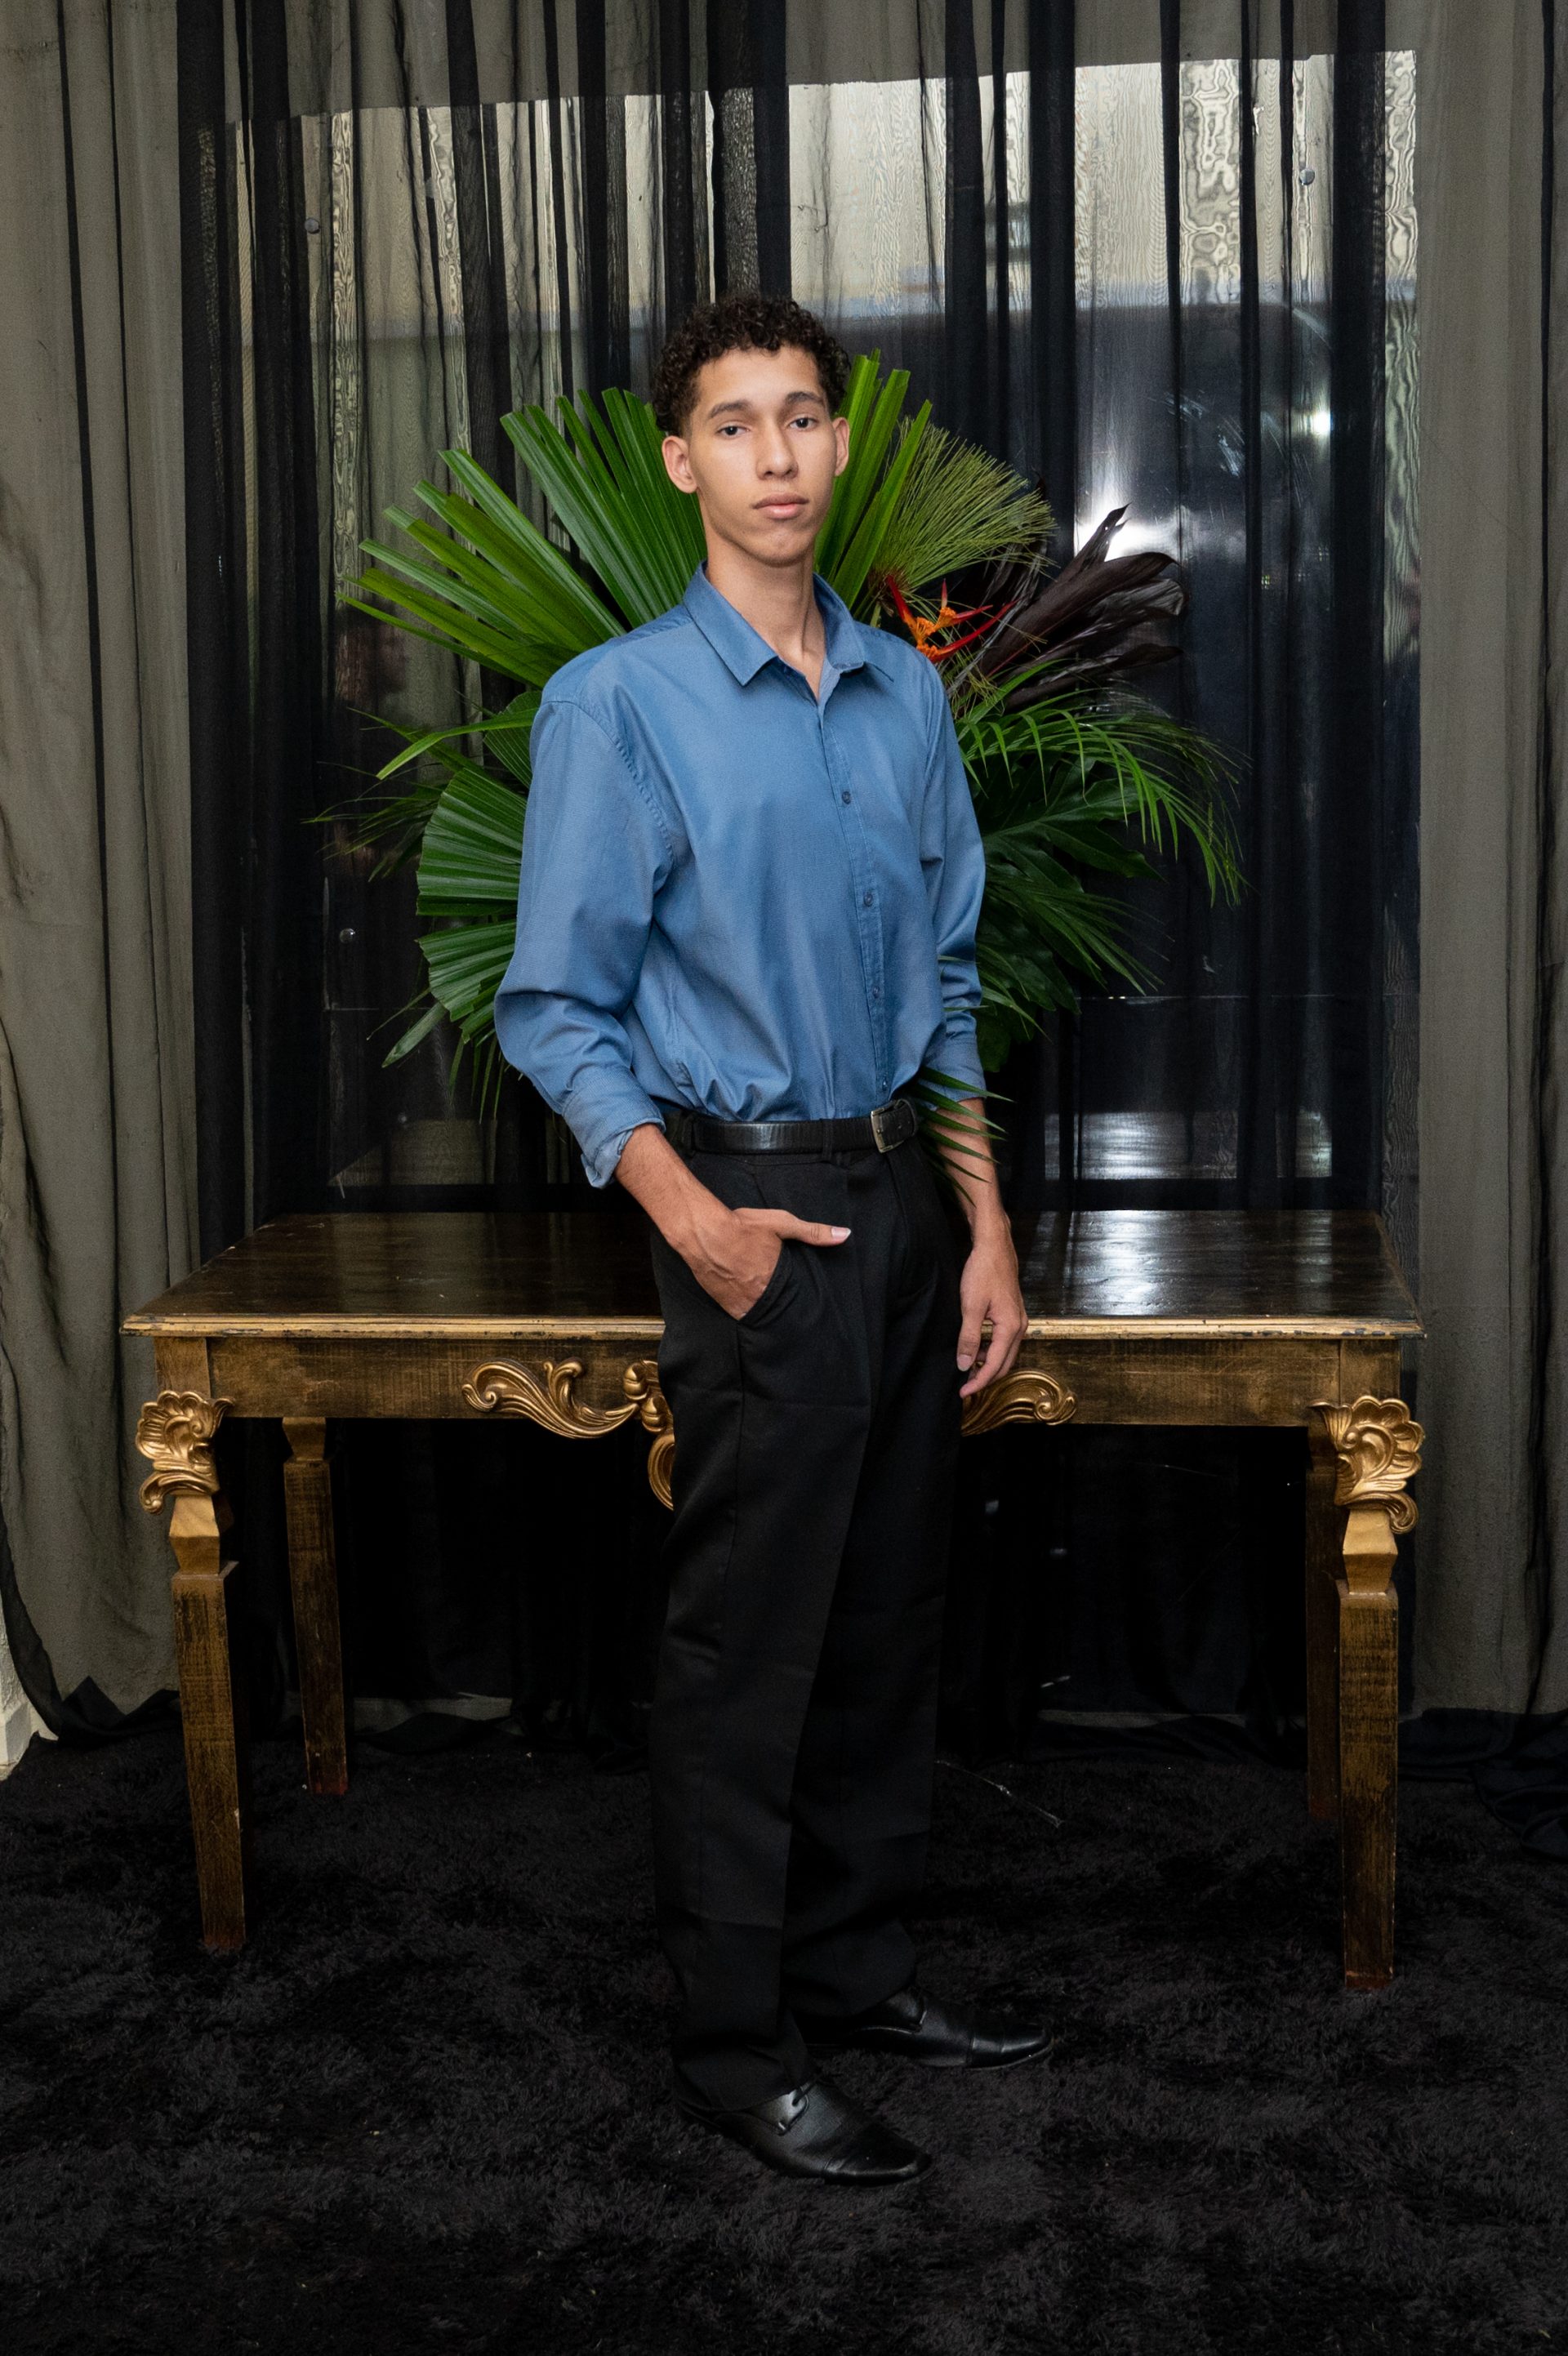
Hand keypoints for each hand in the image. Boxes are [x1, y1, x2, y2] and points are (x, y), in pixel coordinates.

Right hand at [683, 1203, 850, 1320]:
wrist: (703, 1231)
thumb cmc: (742, 1226)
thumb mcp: (782, 1224)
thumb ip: (813, 1232)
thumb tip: (845, 1235)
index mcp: (778, 1279)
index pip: (795, 1296)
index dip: (796, 1294)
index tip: (798, 1294)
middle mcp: (760, 1296)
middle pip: (778, 1307)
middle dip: (780, 1303)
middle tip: (780, 1298)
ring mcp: (741, 1302)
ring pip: (759, 1313)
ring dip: (762, 1308)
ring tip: (765, 1301)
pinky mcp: (724, 1303)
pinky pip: (740, 1314)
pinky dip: (745, 1309)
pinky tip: (747, 1301)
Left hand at [956, 1225, 1026, 1397]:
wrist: (994, 1247)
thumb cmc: (984, 1271)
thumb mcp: (970, 1307)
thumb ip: (968, 1338)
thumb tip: (965, 1364)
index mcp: (1011, 1328)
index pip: (995, 1365)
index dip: (979, 1382)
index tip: (963, 1392)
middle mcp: (1020, 1327)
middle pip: (1005, 1364)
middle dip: (986, 1378)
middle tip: (965, 1387)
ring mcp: (1019, 1320)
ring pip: (1006, 1353)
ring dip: (989, 1364)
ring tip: (968, 1368)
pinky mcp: (1013, 1314)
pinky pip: (1005, 1341)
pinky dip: (992, 1351)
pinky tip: (977, 1348)